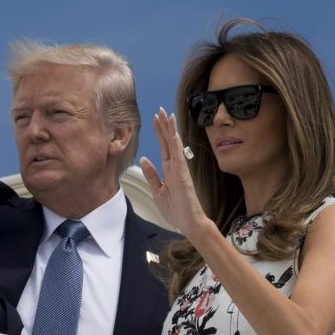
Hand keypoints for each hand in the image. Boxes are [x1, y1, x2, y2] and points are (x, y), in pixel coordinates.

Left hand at [140, 107, 210, 238]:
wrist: (189, 223)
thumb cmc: (176, 210)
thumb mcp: (157, 192)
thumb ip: (152, 175)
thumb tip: (144, 159)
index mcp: (168, 171)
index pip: (163, 148)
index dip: (160, 133)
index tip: (155, 119)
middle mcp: (175, 167)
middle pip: (168, 142)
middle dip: (164, 126)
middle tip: (160, 110)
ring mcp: (180, 170)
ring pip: (174, 146)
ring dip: (171, 131)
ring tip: (167, 115)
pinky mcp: (183, 176)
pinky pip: (179, 157)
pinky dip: (176, 145)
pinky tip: (173, 134)